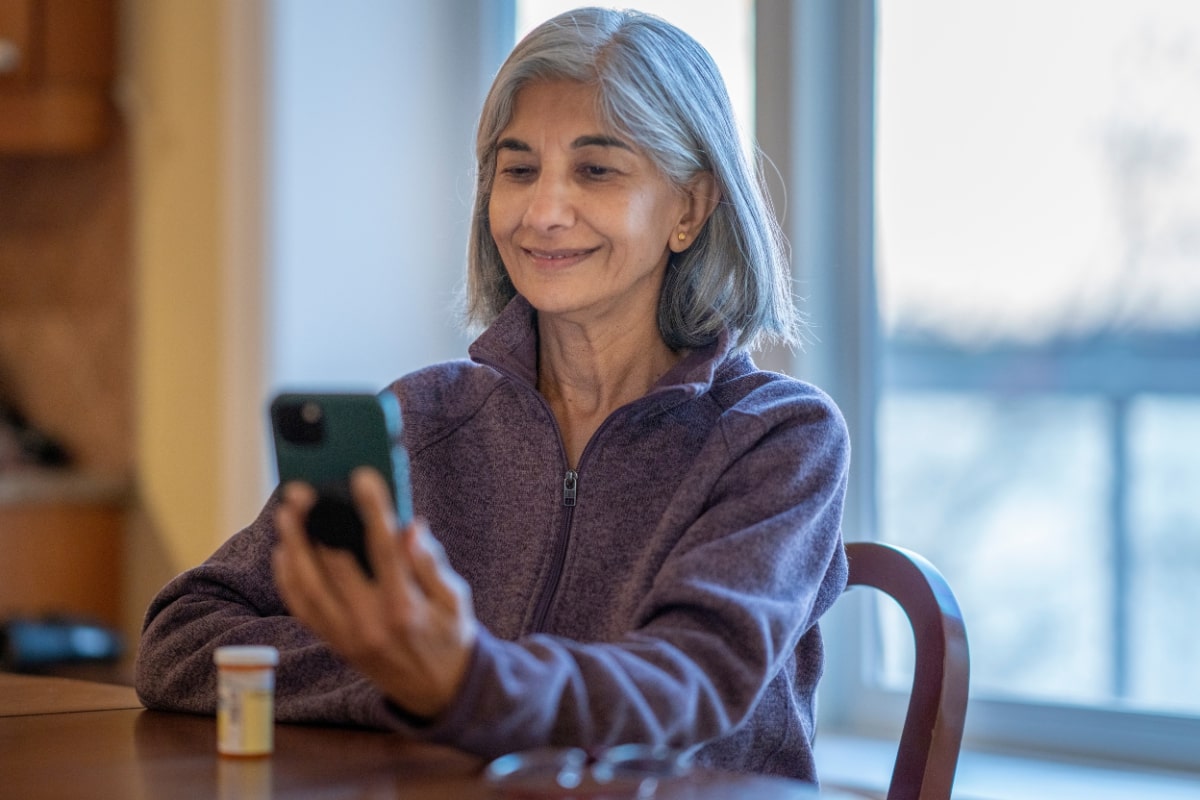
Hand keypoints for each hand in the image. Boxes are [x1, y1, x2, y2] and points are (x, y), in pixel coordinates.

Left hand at [272, 467, 476, 718]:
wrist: (439, 692)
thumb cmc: (451, 637)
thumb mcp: (455, 600)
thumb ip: (430, 563)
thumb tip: (411, 527)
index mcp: (405, 609)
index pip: (383, 550)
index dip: (371, 510)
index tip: (360, 477)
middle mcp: (370, 624)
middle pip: (334, 565)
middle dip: (317, 523)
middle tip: (304, 488)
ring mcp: (347, 636)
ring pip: (309, 587)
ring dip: (293, 547)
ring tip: (286, 513)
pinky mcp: (335, 643)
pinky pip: (303, 609)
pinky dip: (289, 579)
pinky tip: (284, 551)